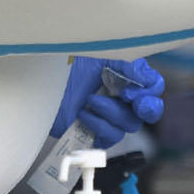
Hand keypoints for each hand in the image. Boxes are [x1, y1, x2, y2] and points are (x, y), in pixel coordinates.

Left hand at [52, 57, 166, 141]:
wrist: (39, 82)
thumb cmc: (66, 65)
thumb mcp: (99, 56)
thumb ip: (127, 64)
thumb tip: (145, 78)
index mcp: (125, 76)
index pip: (154, 86)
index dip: (151, 89)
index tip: (135, 88)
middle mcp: (121, 97)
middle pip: (149, 110)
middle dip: (146, 107)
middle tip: (133, 101)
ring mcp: (109, 116)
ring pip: (130, 124)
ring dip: (112, 112)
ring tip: (91, 100)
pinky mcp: (95, 132)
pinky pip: (111, 137)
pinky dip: (99, 125)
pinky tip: (84, 114)